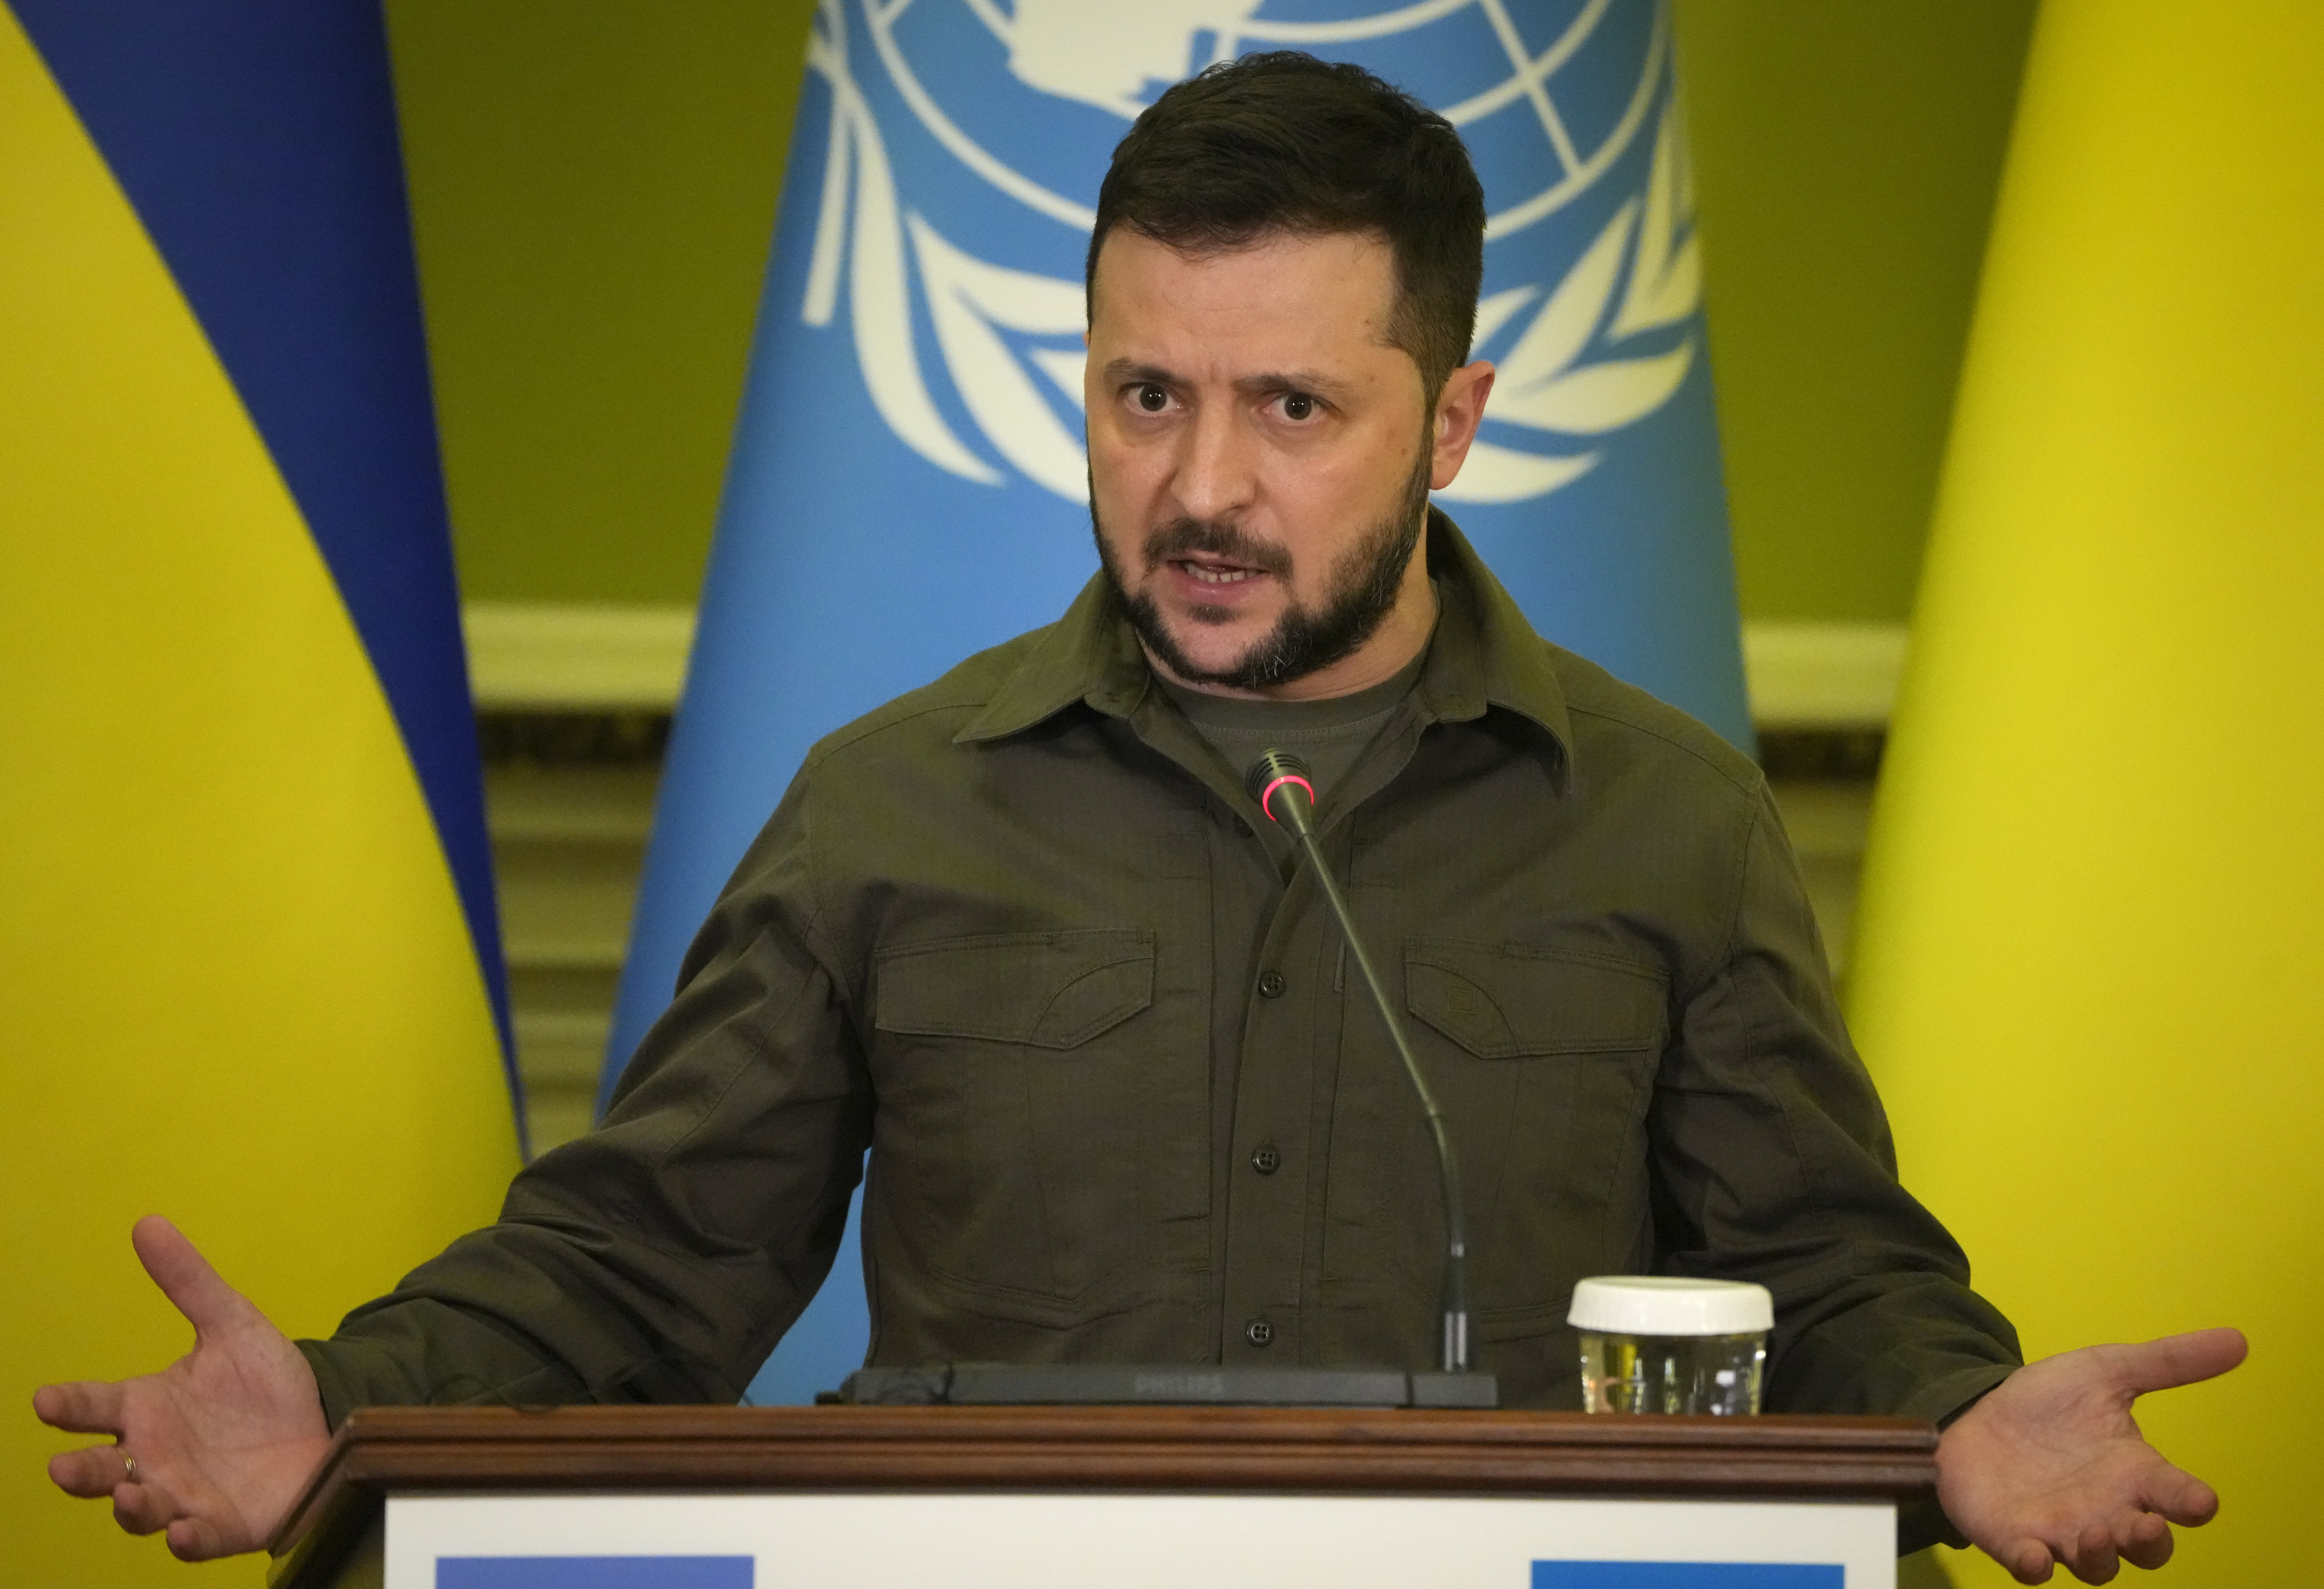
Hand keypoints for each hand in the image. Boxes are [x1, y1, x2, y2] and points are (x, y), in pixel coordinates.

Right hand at [32, 1215, 332, 1560]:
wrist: (318, 1421)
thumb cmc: (264, 1383)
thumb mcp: (233, 1324)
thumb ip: (189, 1281)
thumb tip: (148, 1223)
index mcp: (147, 1408)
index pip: (95, 1406)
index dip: (69, 1405)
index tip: (47, 1401)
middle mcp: (154, 1455)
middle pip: (100, 1468)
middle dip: (80, 1471)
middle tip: (64, 1467)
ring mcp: (183, 1493)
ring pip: (139, 1507)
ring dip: (129, 1505)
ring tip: (127, 1495)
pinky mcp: (220, 1523)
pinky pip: (195, 1538)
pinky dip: (185, 1538)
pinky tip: (180, 1532)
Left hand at [1937, 1327, 2246, 1583]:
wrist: (1978, 1411)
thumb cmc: (2048, 1402)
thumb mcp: (2104, 1371)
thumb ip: (2166, 1362)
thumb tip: (2237, 1339)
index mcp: (2134, 1474)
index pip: (2178, 1498)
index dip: (2193, 1503)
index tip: (2201, 1501)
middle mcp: (2106, 1511)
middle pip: (2147, 1549)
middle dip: (2151, 1544)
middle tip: (2147, 1525)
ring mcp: (2060, 1531)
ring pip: (2096, 1566)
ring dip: (2099, 1557)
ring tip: (2095, 1532)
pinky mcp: (2015, 1539)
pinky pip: (2031, 1567)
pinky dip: (2034, 1567)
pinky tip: (2034, 1558)